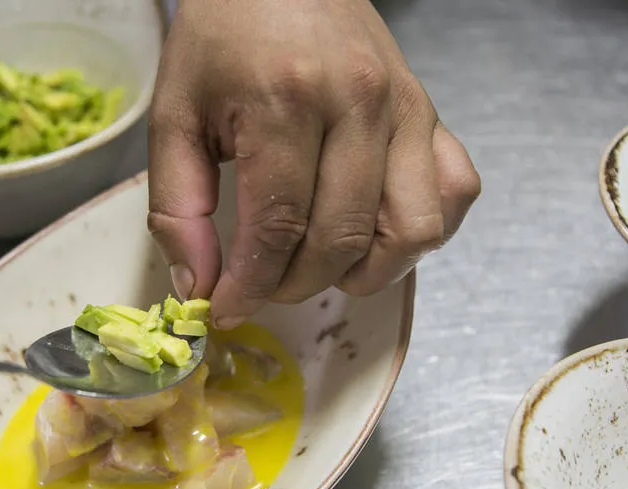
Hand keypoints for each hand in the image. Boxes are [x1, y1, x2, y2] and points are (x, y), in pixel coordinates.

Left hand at [147, 0, 479, 327]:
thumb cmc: (224, 39)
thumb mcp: (175, 115)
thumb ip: (178, 208)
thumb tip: (198, 286)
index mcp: (287, 100)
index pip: (279, 226)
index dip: (252, 285)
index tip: (225, 309)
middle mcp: (360, 104)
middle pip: (342, 238)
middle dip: (295, 283)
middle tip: (264, 282)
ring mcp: (406, 110)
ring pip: (412, 231)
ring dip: (365, 270)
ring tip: (322, 262)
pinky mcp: (431, 115)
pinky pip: (452, 196)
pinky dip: (419, 233)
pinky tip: (373, 230)